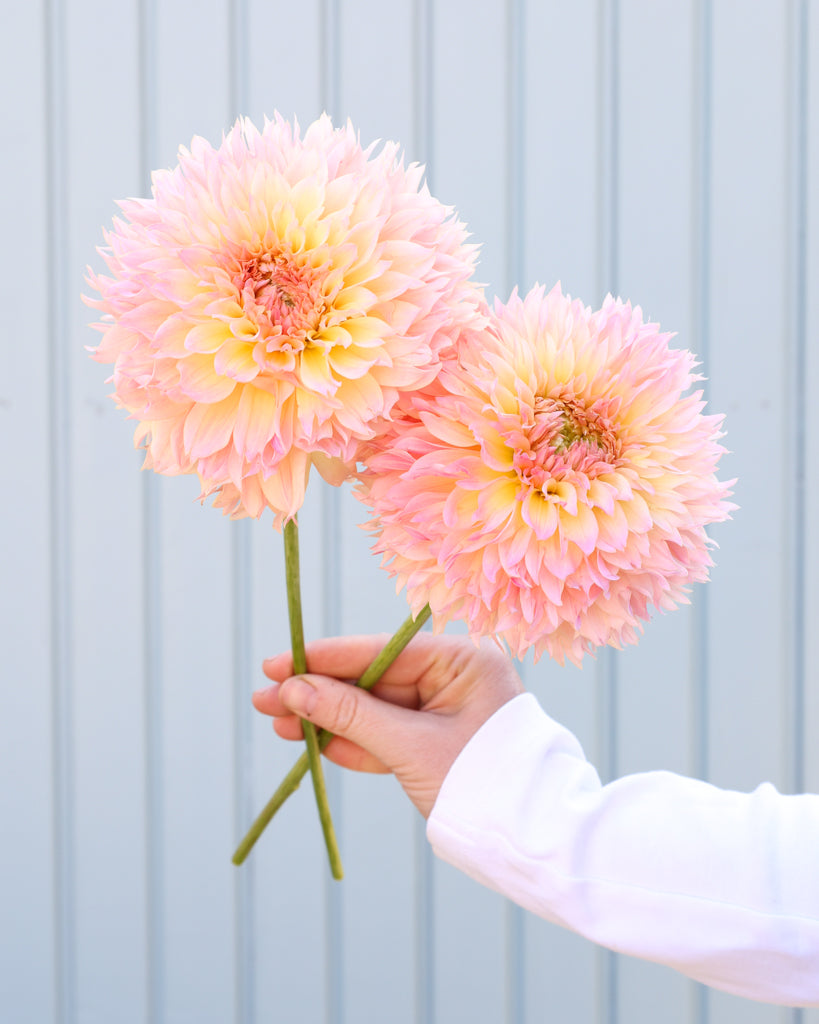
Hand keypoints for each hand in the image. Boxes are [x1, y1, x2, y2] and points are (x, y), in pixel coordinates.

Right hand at [253, 633, 524, 816]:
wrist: (531, 842)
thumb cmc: (481, 784)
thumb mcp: (411, 747)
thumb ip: (352, 716)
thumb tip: (294, 690)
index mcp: (462, 660)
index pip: (381, 651)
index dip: (324, 659)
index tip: (276, 662)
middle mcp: (453, 676)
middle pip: (371, 680)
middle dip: (318, 692)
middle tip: (265, 697)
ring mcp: (444, 709)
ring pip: (374, 709)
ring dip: (327, 719)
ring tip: (278, 721)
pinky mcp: (436, 741)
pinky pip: (388, 735)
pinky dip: (352, 741)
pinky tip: (312, 741)